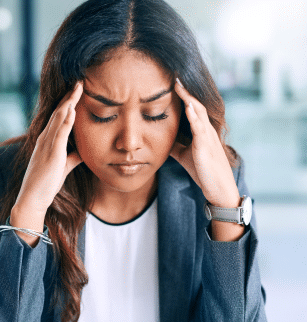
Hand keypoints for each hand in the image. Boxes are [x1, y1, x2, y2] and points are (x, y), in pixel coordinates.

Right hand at [14, 81, 83, 216]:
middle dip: (69, 97)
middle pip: (58, 113)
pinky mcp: (51, 155)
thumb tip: (84, 151)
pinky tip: (72, 110)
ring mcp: (47, 146)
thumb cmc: (46, 184)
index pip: (58, 117)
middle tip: (80, 82)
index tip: (77, 91)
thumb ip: (73, 157)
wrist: (32, 199)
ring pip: (58, 119)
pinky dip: (66, 121)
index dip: (68, 103)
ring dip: (69, 103)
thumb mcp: (63, 167)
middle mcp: (45, 139)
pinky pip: (59, 135)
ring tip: (78, 89)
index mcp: (47, 141)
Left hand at [170, 78, 239, 208]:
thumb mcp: (185, 155)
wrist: (218, 188)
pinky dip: (194, 116)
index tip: (172, 83)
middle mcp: (206, 130)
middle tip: (175, 76)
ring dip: (188, 98)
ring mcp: (208, 137)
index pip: (192, 109)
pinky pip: (200, 128)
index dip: (183, 96)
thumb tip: (159, 138)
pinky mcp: (206, 147)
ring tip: (179, 85)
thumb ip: (175, 145)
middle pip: (196, 105)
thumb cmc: (203, 171)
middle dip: (185, 91)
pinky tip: (187, 107)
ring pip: (199, 112)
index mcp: (201, 131)